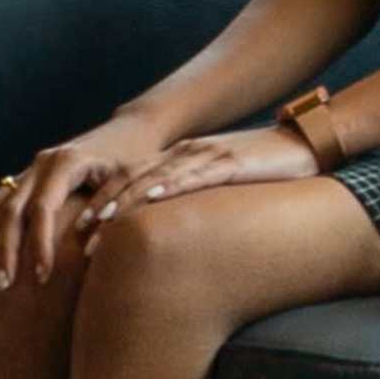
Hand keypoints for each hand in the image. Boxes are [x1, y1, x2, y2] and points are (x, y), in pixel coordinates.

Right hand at [0, 112, 173, 283]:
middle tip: (5, 286)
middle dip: (6, 249)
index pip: (43, 209)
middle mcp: (43, 162)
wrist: (132, 131)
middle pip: (13, 209)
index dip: (39, 244)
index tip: (42, 277)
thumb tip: (93, 249)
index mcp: (66, 162)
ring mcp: (32, 168)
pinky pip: (0, 203)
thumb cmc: (135, 160)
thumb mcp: (129, 184)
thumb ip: (111, 211)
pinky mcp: (29, 176)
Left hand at [93, 124, 331, 218]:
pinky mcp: (230, 162)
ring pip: (154, 179)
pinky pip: (194, 176)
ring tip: (98, 226)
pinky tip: (151, 200)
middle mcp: (186, 154)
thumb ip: (196, 200)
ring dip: (124, 203)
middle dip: (102, 208)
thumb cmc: (266, 171)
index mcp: (180, 160)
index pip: (130, 180)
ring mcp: (206, 156)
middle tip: (74, 236)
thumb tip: (173, 234)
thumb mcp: (222, 186)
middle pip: (132, 180)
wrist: (305, 143)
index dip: (103, 203)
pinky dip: (169, 188)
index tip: (78, 230)